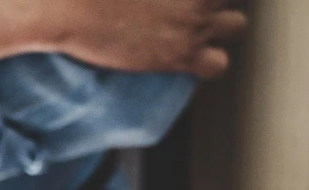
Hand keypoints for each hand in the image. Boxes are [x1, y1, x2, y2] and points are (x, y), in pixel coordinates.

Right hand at [38, 0, 245, 78]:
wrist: (69, 9)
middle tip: (197, 6)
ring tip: (200, 29)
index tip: (188, 2)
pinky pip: (218, 65)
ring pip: (238, 25)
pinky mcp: (180, 53)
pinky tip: (192, 58)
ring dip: (224, 27)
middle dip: (218, 0)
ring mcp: (192, 21)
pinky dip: (210, 63)